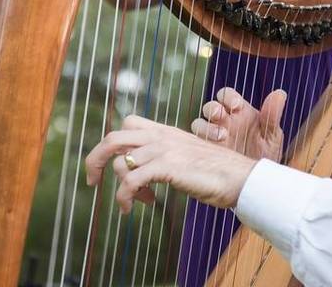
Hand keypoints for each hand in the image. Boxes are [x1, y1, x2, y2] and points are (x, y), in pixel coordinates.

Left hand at [85, 115, 256, 212]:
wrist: (239, 177)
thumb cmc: (216, 172)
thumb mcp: (186, 155)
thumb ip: (166, 155)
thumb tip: (146, 171)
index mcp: (166, 131)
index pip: (128, 123)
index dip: (115, 144)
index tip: (112, 164)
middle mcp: (161, 136)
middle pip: (113, 138)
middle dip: (96, 160)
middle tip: (92, 181)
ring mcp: (164, 150)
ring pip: (120, 162)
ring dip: (119, 186)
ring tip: (136, 201)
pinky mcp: (167, 167)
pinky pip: (130, 181)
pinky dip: (124, 197)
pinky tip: (131, 207)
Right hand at [190, 87, 285, 161]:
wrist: (258, 182)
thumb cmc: (266, 155)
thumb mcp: (272, 137)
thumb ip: (272, 115)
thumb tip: (280, 93)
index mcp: (239, 112)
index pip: (227, 96)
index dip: (229, 97)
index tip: (236, 105)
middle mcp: (223, 122)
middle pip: (210, 107)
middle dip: (213, 109)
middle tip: (220, 117)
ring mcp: (212, 136)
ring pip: (199, 124)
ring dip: (206, 127)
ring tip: (220, 138)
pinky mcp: (205, 152)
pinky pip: (195, 143)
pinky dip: (199, 143)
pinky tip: (211, 149)